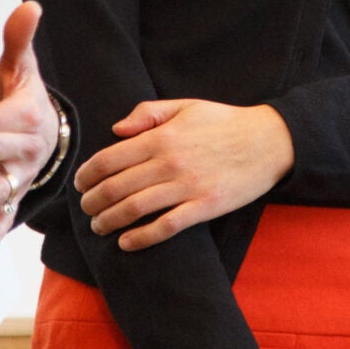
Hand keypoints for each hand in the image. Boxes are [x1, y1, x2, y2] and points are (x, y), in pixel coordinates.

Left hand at [0, 2, 58, 256]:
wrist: (49, 131)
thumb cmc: (25, 97)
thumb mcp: (22, 67)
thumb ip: (19, 39)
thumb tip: (30, 5)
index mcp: (26, 116)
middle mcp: (26, 149)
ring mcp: (21, 176)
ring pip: (0, 190)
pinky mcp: (16, 195)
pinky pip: (7, 215)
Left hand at [76, 99, 294, 250]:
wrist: (269, 141)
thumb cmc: (225, 122)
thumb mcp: (185, 106)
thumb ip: (148, 113)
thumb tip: (116, 130)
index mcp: (161, 136)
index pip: (109, 158)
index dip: (87, 174)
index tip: (80, 184)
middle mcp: (169, 161)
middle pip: (116, 187)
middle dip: (92, 202)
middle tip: (86, 210)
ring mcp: (187, 186)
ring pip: (134, 208)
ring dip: (109, 221)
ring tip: (99, 227)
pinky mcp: (205, 207)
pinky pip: (165, 227)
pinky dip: (141, 237)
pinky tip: (126, 242)